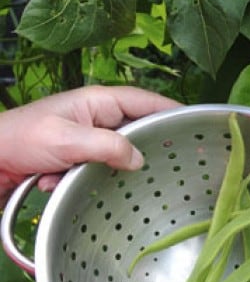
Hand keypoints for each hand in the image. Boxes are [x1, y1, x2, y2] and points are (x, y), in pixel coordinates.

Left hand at [0, 86, 179, 196]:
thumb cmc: (19, 138)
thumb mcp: (67, 140)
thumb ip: (108, 146)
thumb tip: (139, 160)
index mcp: (100, 101)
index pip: (149, 102)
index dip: (175, 113)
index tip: (198, 129)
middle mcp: (98, 118)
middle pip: (139, 132)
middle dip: (137, 152)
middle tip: (159, 169)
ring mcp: (88, 139)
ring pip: (118, 156)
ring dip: (100, 171)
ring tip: (72, 174)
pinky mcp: (78, 160)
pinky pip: (96, 171)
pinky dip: (80, 180)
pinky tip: (56, 181)